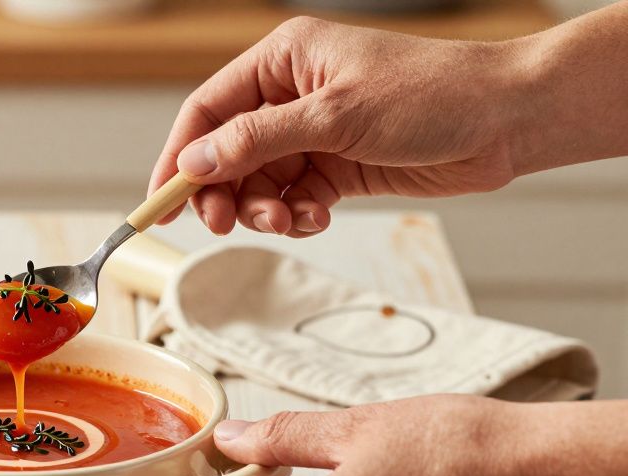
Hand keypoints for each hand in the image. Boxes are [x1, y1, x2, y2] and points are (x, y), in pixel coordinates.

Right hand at [152, 17, 531, 236]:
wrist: (506, 121)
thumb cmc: (433, 95)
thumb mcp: (336, 115)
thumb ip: (259, 140)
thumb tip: (195, 161)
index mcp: (284, 60)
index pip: (207, 111)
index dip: (178, 157)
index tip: (160, 204)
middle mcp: (291, 95)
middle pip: (226, 154)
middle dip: (223, 193)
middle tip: (224, 224)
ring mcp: (313, 133)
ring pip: (257, 183)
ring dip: (264, 210)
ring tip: (290, 219)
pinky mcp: (336, 166)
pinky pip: (292, 198)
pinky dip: (298, 215)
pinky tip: (319, 216)